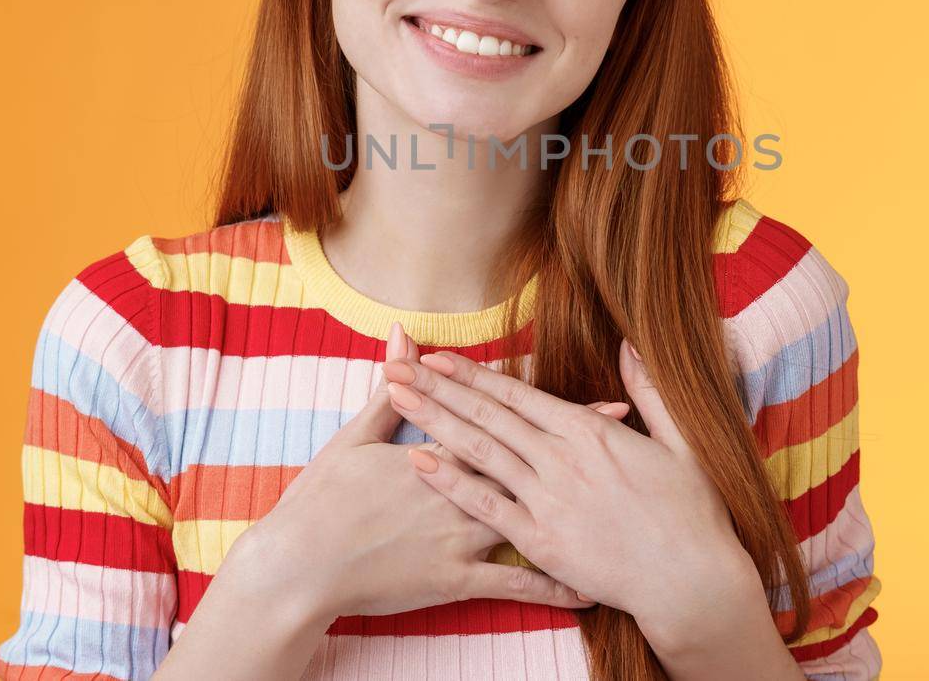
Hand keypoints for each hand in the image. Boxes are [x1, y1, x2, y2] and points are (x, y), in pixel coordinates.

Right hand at [236, 322, 629, 620]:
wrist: (300, 565)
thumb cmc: (323, 500)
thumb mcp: (355, 437)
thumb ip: (390, 390)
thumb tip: (401, 337)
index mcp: (440, 451)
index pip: (506, 424)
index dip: (557, 413)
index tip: (601, 404)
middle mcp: (460, 489)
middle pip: (531, 465)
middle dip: (582, 451)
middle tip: (627, 439)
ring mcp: (462, 535)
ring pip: (531, 520)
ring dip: (579, 514)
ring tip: (621, 506)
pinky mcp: (456, 579)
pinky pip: (514, 585)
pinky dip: (553, 587)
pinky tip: (588, 591)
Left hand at [382, 338, 759, 642]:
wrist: (691, 581)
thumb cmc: (692, 513)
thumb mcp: (682, 441)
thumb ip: (650, 390)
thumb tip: (632, 344)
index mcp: (590, 432)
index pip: (518, 394)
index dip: (473, 374)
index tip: (438, 355)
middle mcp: (561, 460)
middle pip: (487, 415)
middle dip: (438, 387)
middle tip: (396, 364)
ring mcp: (547, 501)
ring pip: (479, 452)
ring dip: (434, 421)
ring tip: (397, 397)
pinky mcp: (539, 541)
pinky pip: (486, 506)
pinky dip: (451, 482)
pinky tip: (420, 461)